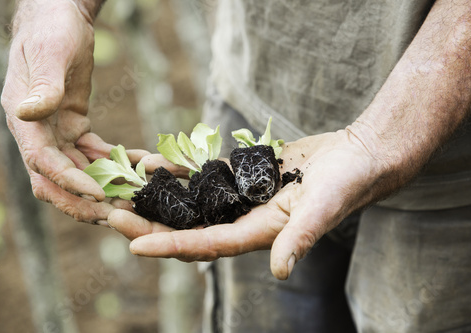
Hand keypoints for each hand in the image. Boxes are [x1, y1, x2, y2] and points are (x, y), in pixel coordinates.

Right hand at [0, 0, 130, 222]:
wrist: (61, 16)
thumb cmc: (51, 30)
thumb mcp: (49, 54)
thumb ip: (42, 86)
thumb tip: (28, 114)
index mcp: (24, 118)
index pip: (42, 161)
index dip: (68, 181)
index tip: (99, 194)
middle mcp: (37, 131)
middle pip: (55, 179)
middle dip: (83, 200)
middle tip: (118, 213)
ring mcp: (55, 131)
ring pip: (76, 171)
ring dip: (102, 187)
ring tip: (133, 197)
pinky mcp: (74, 126)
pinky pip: (92, 153)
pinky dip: (112, 163)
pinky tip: (137, 166)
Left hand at [108, 129, 383, 278]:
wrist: (358, 156)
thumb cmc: (346, 183)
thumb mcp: (323, 207)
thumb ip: (300, 237)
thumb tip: (280, 272)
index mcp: (259, 233)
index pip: (206, 244)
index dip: (170, 245)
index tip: (133, 244)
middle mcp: (244, 219)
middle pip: (189, 226)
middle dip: (151, 222)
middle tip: (113, 214)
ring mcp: (241, 197)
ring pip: (191, 202)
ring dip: (158, 197)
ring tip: (122, 187)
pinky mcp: (243, 174)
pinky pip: (204, 174)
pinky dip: (180, 170)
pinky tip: (154, 162)